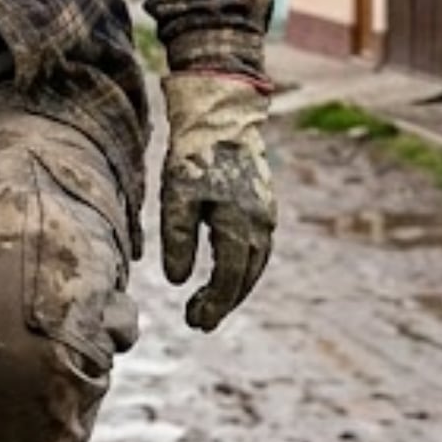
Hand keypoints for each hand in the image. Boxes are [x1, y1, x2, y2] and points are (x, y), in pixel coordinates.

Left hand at [159, 71, 275, 331]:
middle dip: (223, 302)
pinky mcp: (262, 206)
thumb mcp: (176, 195)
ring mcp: (265, 215)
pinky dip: (242, 267)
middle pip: (245, 276)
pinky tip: (224, 274)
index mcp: (239, 223)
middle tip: (198, 323)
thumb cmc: (192, 155)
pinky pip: (257, 248)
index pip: (230, 276)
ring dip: (234, 288)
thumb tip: (178, 281)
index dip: (214, 303)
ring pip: (254, 264)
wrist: (221, 117)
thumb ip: (177, 238)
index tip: (194, 321)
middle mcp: (260, 223)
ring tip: (209, 306)